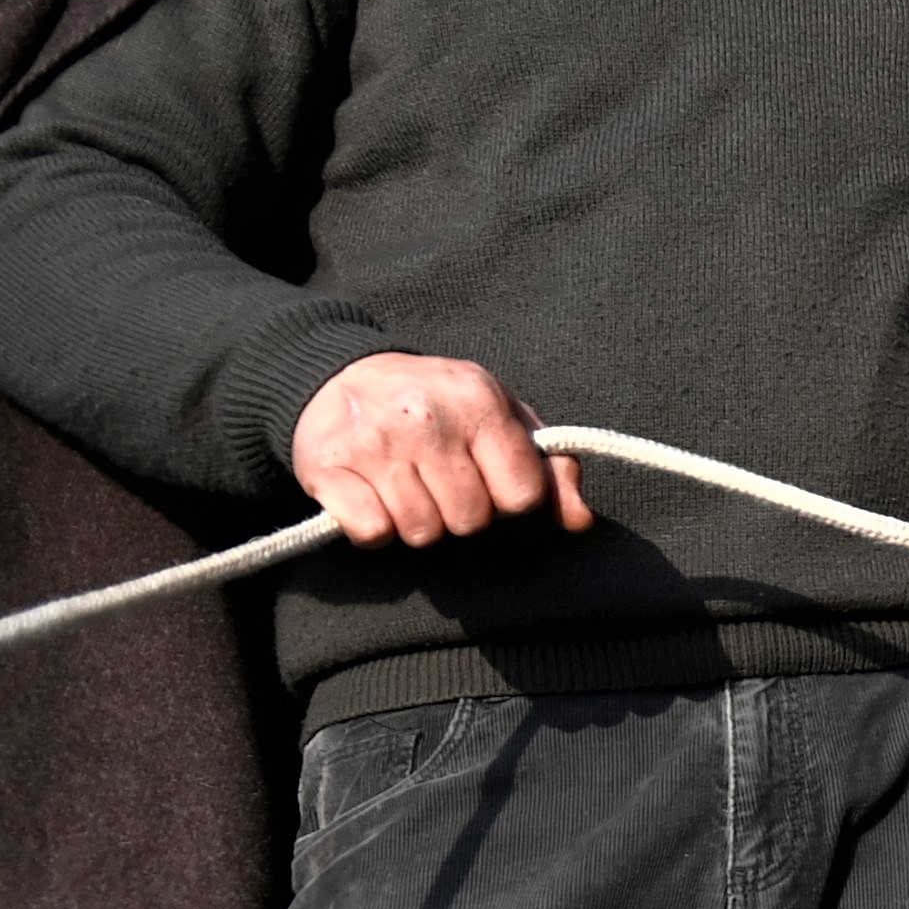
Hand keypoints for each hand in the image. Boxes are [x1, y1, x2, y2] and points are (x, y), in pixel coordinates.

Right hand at [293, 354, 588, 546]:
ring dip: (416, 522)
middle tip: (439, 482)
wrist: (342, 375)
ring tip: (405, 485)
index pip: (522, 495)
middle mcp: (426, 418)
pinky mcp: (328, 466)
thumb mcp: (501, 418)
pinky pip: (372, 533)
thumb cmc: (438, 406)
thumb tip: (580, 521)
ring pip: (421, 533)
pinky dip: (373, 527)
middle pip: (470, 522)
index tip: (488, 481)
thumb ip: (549, 470)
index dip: (509, 501)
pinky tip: (371, 494)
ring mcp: (374, 442)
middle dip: (459, 513)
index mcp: (479, 401)